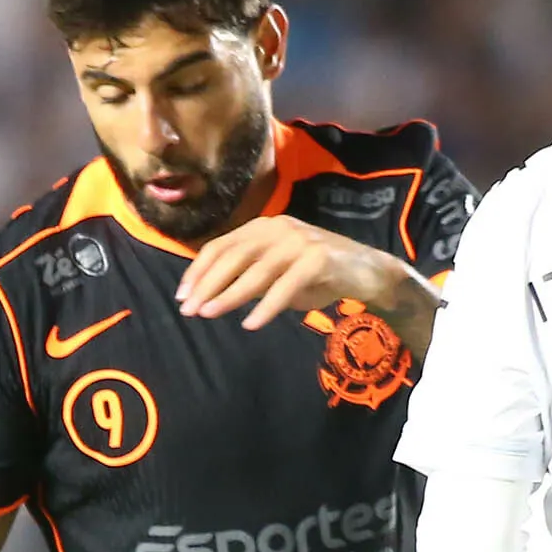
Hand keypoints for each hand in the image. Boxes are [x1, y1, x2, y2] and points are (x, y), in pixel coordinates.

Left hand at [177, 215, 437, 350]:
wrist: (369, 272)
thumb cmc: (319, 275)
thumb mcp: (277, 275)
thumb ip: (248, 279)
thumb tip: (209, 296)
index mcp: (265, 227)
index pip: (222, 245)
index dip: (198, 270)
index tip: (182, 295)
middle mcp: (280, 228)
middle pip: (234, 255)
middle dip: (207, 283)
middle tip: (189, 309)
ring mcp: (300, 241)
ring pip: (257, 270)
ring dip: (230, 294)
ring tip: (209, 313)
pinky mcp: (319, 258)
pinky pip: (286, 285)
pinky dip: (267, 306)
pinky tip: (251, 324)